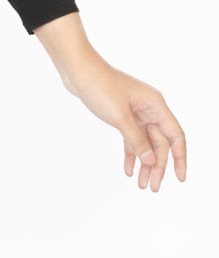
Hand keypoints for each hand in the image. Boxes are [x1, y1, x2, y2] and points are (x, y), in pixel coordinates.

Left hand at [66, 55, 186, 190]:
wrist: (77, 70)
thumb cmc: (100, 87)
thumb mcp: (120, 117)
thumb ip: (137, 140)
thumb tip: (151, 160)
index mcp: (155, 105)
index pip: (175, 135)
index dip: (180, 157)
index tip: (180, 178)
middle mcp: (148, 108)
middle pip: (160, 142)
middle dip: (157, 165)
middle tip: (152, 187)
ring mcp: (135, 110)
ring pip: (145, 142)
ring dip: (144, 162)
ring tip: (142, 184)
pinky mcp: (121, 113)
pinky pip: (131, 137)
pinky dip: (131, 152)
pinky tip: (128, 169)